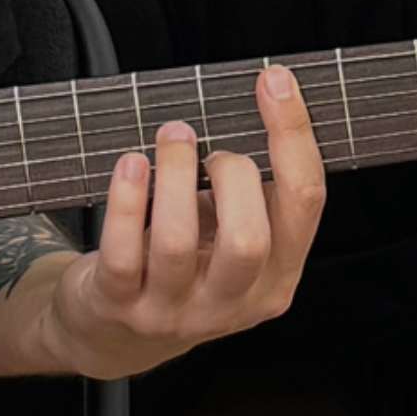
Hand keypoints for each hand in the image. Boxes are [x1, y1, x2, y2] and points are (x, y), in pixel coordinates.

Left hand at [36, 65, 325, 378]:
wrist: (111, 334)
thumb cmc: (179, 268)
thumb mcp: (230, 241)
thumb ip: (252, 195)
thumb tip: (263, 102)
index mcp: (275, 280)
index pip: (305, 205)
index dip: (294, 136)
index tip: (275, 81)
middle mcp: (229, 304)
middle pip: (249, 239)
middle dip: (232, 174)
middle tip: (207, 149)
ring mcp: (170, 312)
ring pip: (178, 243)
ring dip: (174, 175)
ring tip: (170, 137)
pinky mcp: (118, 306)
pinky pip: (124, 253)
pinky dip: (127, 201)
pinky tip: (131, 164)